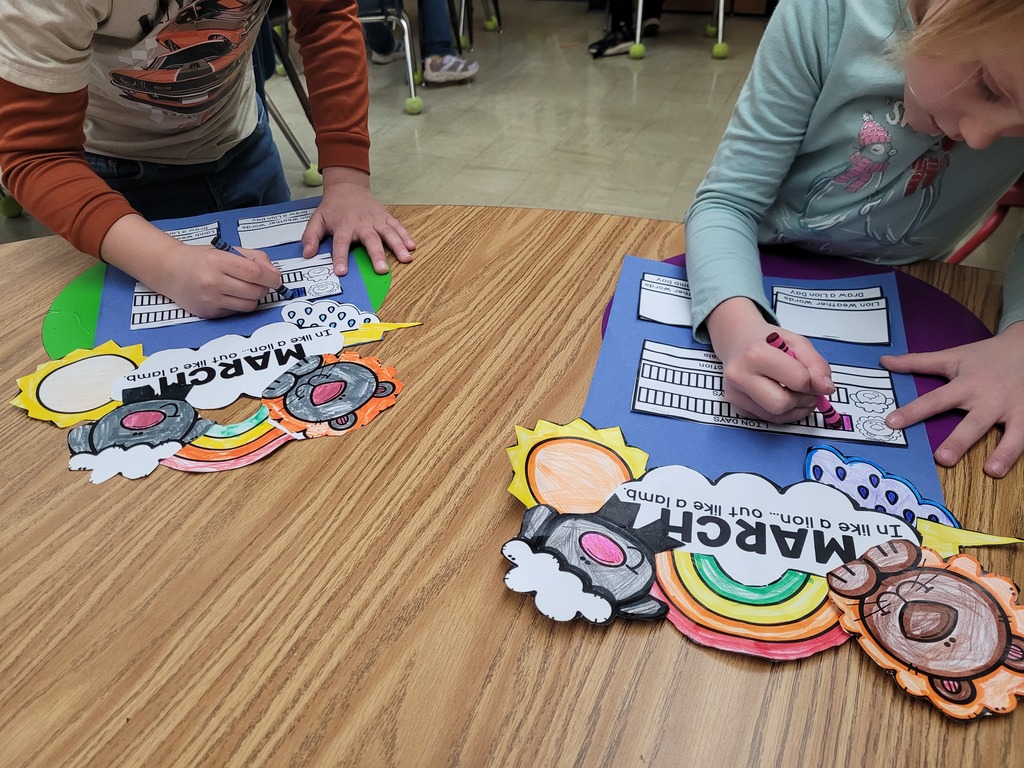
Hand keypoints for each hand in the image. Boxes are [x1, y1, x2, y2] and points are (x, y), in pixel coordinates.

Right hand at [158, 241, 283, 317]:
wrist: (170, 271)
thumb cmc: (200, 259)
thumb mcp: (226, 250)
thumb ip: (253, 258)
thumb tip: (274, 272)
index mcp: (218, 261)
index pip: (254, 272)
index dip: (271, 277)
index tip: (277, 279)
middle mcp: (213, 282)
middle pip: (255, 291)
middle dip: (264, 288)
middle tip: (260, 282)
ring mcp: (210, 300)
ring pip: (249, 305)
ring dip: (254, 297)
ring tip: (245, 288)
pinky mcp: (209, 313)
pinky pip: (237, 312)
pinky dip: (240, 305)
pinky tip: (230, 295)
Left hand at [299, 167, 415, 274]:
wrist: (347, 186)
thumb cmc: (333, 207)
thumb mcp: (317, 219)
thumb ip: (310, 237)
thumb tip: (307, 254)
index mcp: (344, 225)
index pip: (341, 243)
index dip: (341, 257)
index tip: (342, 271)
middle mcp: (361, 223)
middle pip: (370, 240)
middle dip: (376, 255)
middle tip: (381, 270)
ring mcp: (375, 220)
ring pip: (388, 233)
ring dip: (398, 246)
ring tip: (406, 259)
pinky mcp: (385, 217)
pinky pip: (397, 226)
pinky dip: (405, 235)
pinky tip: (412, 246)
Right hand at [706, 297, 834, 422]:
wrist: (737, 342)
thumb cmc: (767, 341)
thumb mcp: (797, 342)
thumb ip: (816, 364)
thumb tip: (826, 389)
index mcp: (756, 354)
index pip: (797, 380)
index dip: (814, 382)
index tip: (815, 379)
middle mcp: (740, 376)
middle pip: (782, 404)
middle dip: (802, 400)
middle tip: (808, 391)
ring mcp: (735, 393)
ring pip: (776, 416)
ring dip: (795, 409)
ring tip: (798, 394)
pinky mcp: (737, 406)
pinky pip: (768, 419)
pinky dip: (782, 412)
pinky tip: (783, 397)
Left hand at [882, 322, 1023, 477]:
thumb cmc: (986, 355)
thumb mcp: (952, 356)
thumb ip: (917, 362)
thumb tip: (884, 361)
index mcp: (965, 385)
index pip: (934, 400)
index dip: (913, 412)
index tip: (892, 423)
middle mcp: (988, 399)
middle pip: (973, 422)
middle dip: (958, 441)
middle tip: (942, 458)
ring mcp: (1012, 409)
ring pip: (1009, 433)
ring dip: (1003, 452)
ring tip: (992, 470)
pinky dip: (1019, 451)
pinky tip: (1011, 468)